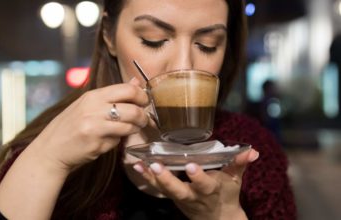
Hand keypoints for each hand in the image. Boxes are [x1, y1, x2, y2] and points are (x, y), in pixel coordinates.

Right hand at [31, 80, 149, 171]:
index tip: (144, 103)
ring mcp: (95, 127)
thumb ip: (113, 94)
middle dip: (143, 116)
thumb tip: (136, 82)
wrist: (51, 149)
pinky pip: (117, 141)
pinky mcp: (96, 144)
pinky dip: (118, 141)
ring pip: (129, 126)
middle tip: (144, 120)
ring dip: (135, 129)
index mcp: (93, 96)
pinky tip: (110, 140)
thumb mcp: (89, 104)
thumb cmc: (71, 125)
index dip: (142, 96)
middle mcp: (94, 109)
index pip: (127, 90)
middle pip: (133, 109)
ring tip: (132, 130)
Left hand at [132, 148, 258, 219]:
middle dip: (168, 179)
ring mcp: (181, 197)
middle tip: (156, 166)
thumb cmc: (226, 194)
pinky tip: (137, 166)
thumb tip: (252, 151)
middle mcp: (194, 195)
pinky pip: (158, 188)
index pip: (205, 184)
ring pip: (165, 189)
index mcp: (211, 190)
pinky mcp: (172, 196)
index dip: (198, 176)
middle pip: (179, 190)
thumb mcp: (236, 180)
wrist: (217, 218)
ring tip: (140, 164)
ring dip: (152, 177)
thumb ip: (240, 163)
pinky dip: (147, 177)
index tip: (191, 165)